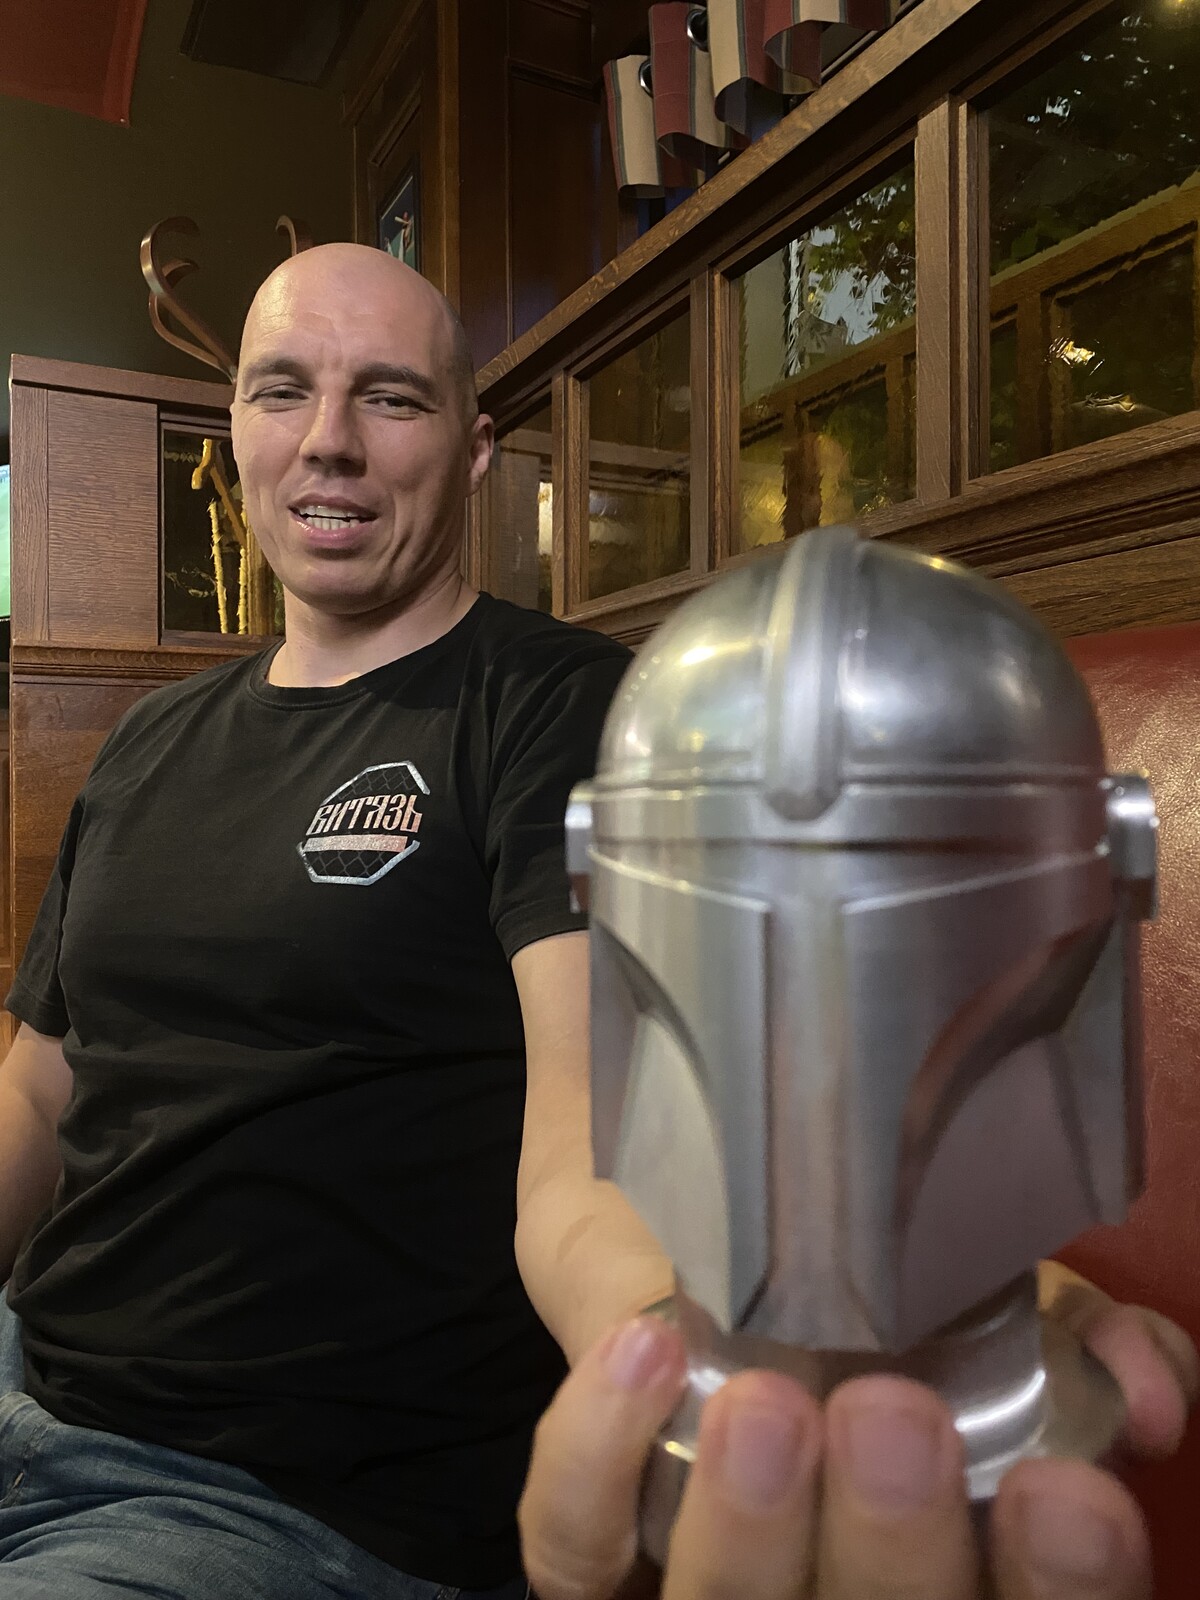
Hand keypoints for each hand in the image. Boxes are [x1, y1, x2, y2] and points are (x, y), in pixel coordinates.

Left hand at [519, 1280, 1196, 1599]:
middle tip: (890, 1416)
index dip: (1059, 1588)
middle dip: (893, 1550)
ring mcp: (709, 1580)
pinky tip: (643, 1352)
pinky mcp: (594, 1547)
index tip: (1065, 1489)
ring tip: (761, 1399)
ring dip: (746, 1526)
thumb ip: (1083, 1340)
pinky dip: (598, 1456)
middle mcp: (840, 1589)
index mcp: (955, 1556)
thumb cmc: (856, 1286)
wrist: (684, 1230)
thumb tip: (1151, 1392)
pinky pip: (577, 1544)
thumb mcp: (990, 1299)